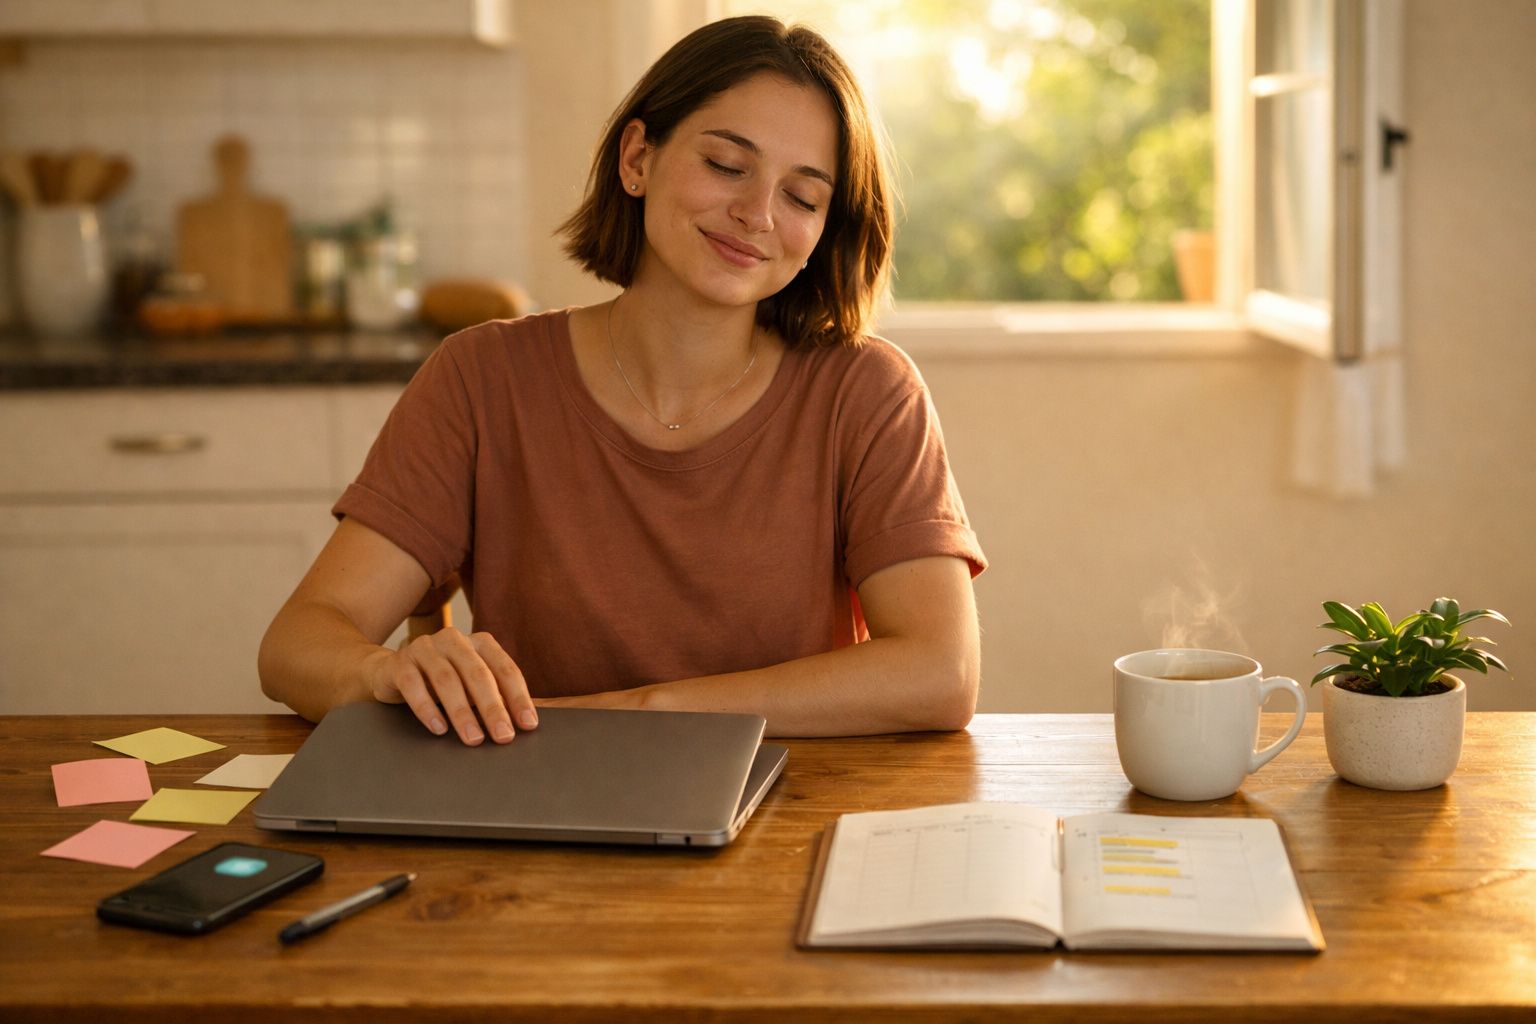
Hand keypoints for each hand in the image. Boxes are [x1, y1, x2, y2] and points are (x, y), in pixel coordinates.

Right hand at [369, 628, 537, 744]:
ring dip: (462, 712)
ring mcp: (425, 647)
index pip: (505, 669)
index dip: (518, 698)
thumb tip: (525, 725)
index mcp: (480, 642)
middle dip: (493, 708)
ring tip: (474, 739)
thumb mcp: (470, 687)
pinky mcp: (400, 662)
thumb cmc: (442, 684)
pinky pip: (413, 685)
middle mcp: (454, 639)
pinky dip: (427, 708)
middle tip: (503, 736)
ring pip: (447, 680)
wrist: (391, 672)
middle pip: (478, 674)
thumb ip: (495, 698)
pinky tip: (439, 728)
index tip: (528, 725)